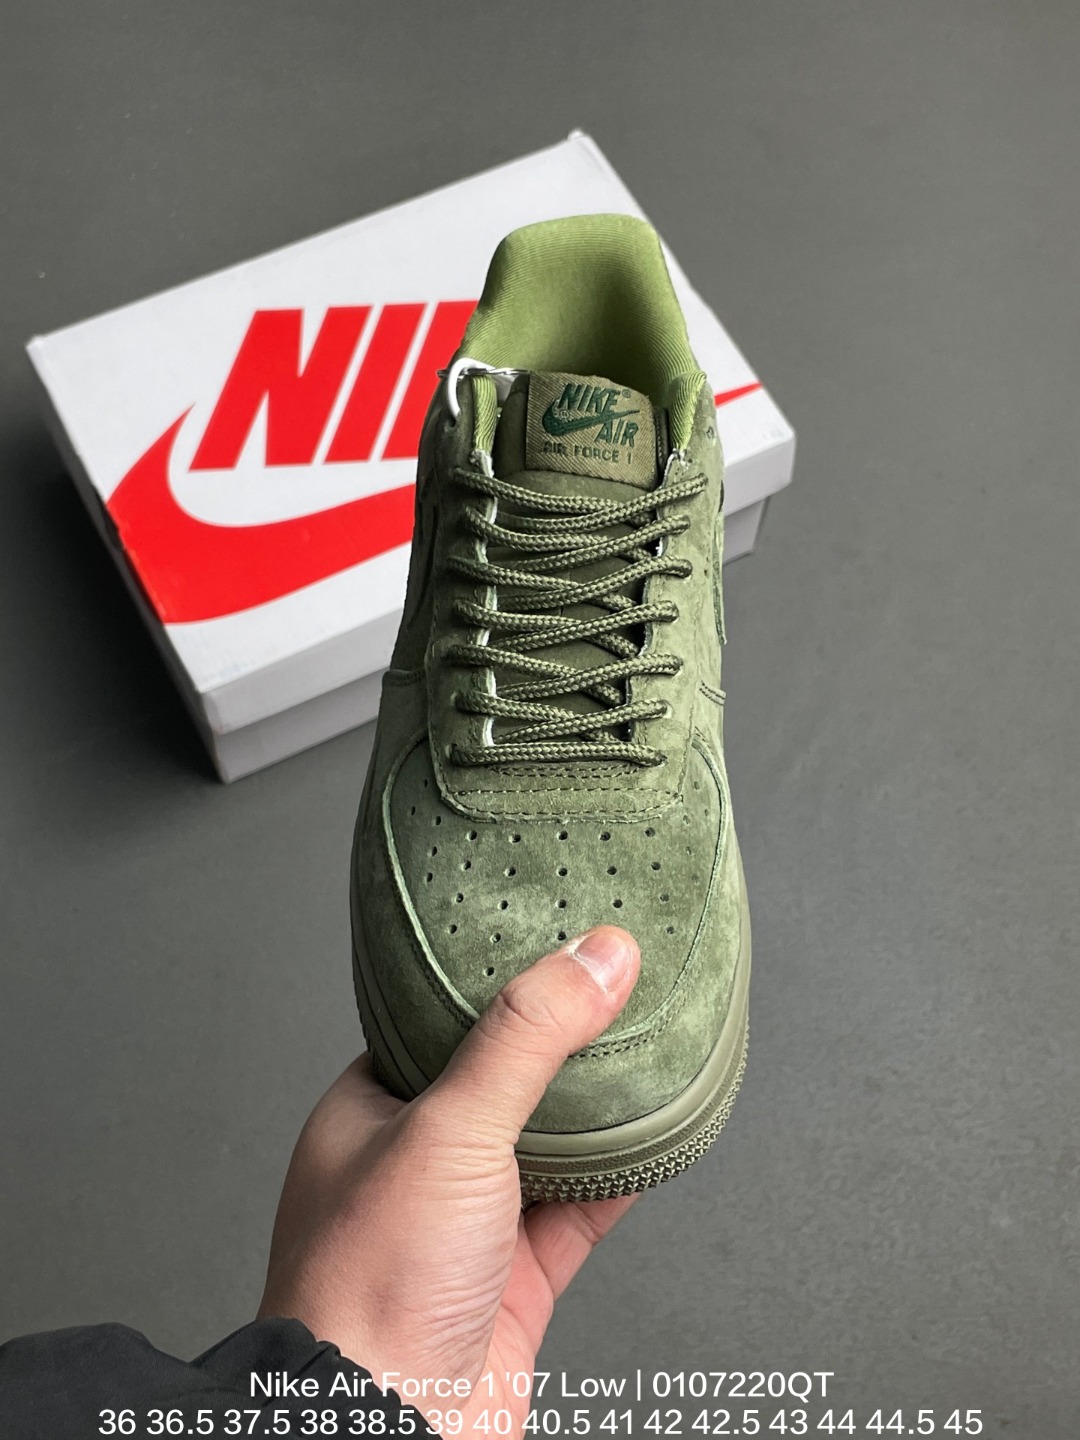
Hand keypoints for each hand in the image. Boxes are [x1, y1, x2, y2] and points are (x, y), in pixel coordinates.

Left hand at [259, 926, 640, 1436]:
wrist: (387, 1437)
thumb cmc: (370, 1288)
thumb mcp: (449, 1128)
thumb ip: (526, 1038)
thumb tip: (595, 954)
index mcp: (370, 1112)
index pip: (440, 1022)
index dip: (499, 979)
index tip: (554, 938)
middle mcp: (416, 1164)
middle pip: (504, 1080)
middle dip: (559, 1041)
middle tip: (614, 982)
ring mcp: (468, 1225)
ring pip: (548, 1144)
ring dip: (598, 1107)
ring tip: (648, 1042)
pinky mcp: (515, 1281)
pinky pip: (581, 1210)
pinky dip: (623, 1175)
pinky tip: (658, 1138)